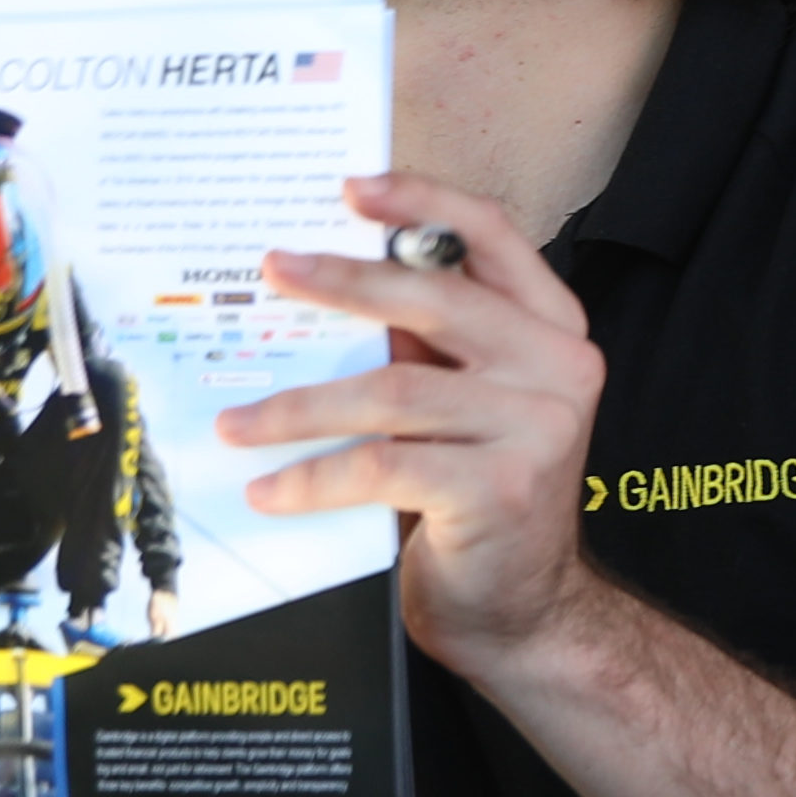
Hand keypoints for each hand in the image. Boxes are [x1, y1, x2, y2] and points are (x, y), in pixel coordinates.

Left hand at [232, 174, 605, 669]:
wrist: (524, 607)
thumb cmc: (477, 494)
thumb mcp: (460, 402)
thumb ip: (424, 343)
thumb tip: (321, 282)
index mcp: (552, 328)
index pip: (493, 237)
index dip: (423, 202)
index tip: (351, 188)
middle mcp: (559, 367)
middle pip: (436, 299)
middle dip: (341, 280)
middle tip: (272, 271)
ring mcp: (538, 428)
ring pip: (394, 391)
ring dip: (299, 406)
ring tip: (236, 422)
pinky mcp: (500, 488)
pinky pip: (382, 466)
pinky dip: (313, 477)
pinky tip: (271, 488)